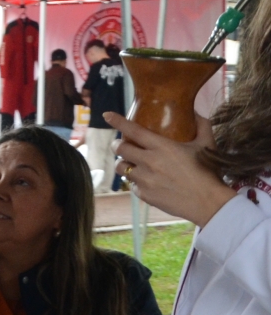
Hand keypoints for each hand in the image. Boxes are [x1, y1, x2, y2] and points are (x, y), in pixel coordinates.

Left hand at [111, 112, 235, 226]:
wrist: (207, 202)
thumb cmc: (208, 171)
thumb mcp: (207, 144)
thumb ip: (202, 125)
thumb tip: (196, 112)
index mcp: (162, 147)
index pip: (133, 130)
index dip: (117, 121)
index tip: (107, 115)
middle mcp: (149, 162)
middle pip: (120, 149)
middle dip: (117, 144)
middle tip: (121, 144)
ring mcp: (144, 179)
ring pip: (121, 167)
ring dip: (123, 163)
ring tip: (132, 163)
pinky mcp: (143, 194)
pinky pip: (131, 185)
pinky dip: (135, 181)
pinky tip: (146, 181)